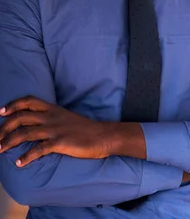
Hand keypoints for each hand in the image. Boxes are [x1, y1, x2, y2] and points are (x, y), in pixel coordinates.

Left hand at [0, 96, 116, 166]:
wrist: (103, 136)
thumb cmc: (86, 128)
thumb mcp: (67, 117)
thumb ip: (51, 117)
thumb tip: (36, 123)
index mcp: (53, 109)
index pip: (29, 101)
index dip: (12, 105)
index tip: (1, 112)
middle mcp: (52, 117)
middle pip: (21, 117)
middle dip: (4, 127)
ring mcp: (55, 130)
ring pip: (25, 133)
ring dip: (8, 142)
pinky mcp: (60, 143)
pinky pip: (38, 149)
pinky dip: (26, 157)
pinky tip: (20, 163)